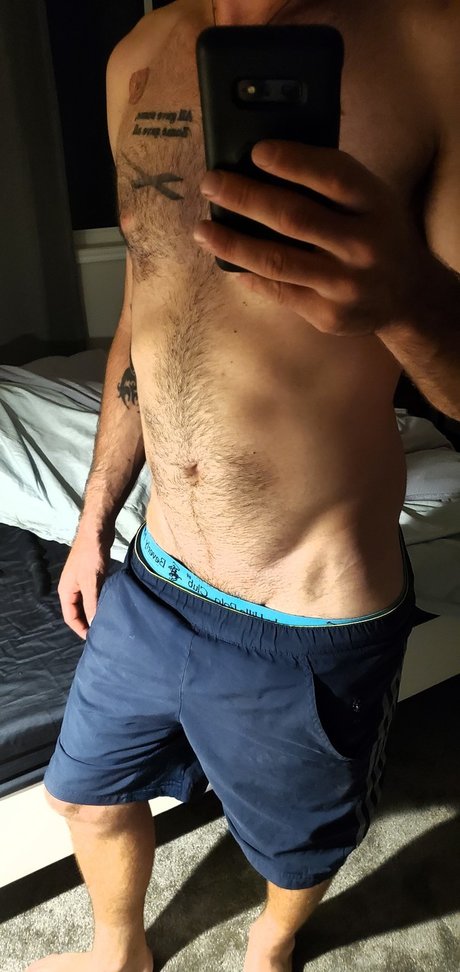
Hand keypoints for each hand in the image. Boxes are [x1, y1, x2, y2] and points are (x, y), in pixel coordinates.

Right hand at [58, 524, 113, 638]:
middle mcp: (71, 587)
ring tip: (108, 622)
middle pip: (77, 611)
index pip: (70, 617)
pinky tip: (111, 605)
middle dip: (87, 622)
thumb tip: (94, 624)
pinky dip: (100, 601)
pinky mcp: (92, 575)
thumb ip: (92, 604)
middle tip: (103, 632)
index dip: (80, 629)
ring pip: (87, 602)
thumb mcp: (91, 583)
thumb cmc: (90, 557)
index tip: (94, 638)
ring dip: (95, 612)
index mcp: (66, 591)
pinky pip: (94, 593)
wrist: (97, 531)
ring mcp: (81, 581)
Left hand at [194, 141, 432, 336]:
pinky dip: (249, 275)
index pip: (332, 176)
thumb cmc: (378, 233)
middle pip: (293, 217)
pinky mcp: (328, 314)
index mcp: (375, 205)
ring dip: (232, 243)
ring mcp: (345, 284)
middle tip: (210, 183)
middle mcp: (362, 245)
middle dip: (244, 197)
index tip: (256, 152)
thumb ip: (331, 182)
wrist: (408, 296)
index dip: (292, 162)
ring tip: (203, 229)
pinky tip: (228, 262)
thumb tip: (263, 161)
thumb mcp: (372, 199)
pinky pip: (278, 291)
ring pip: (277, 260)